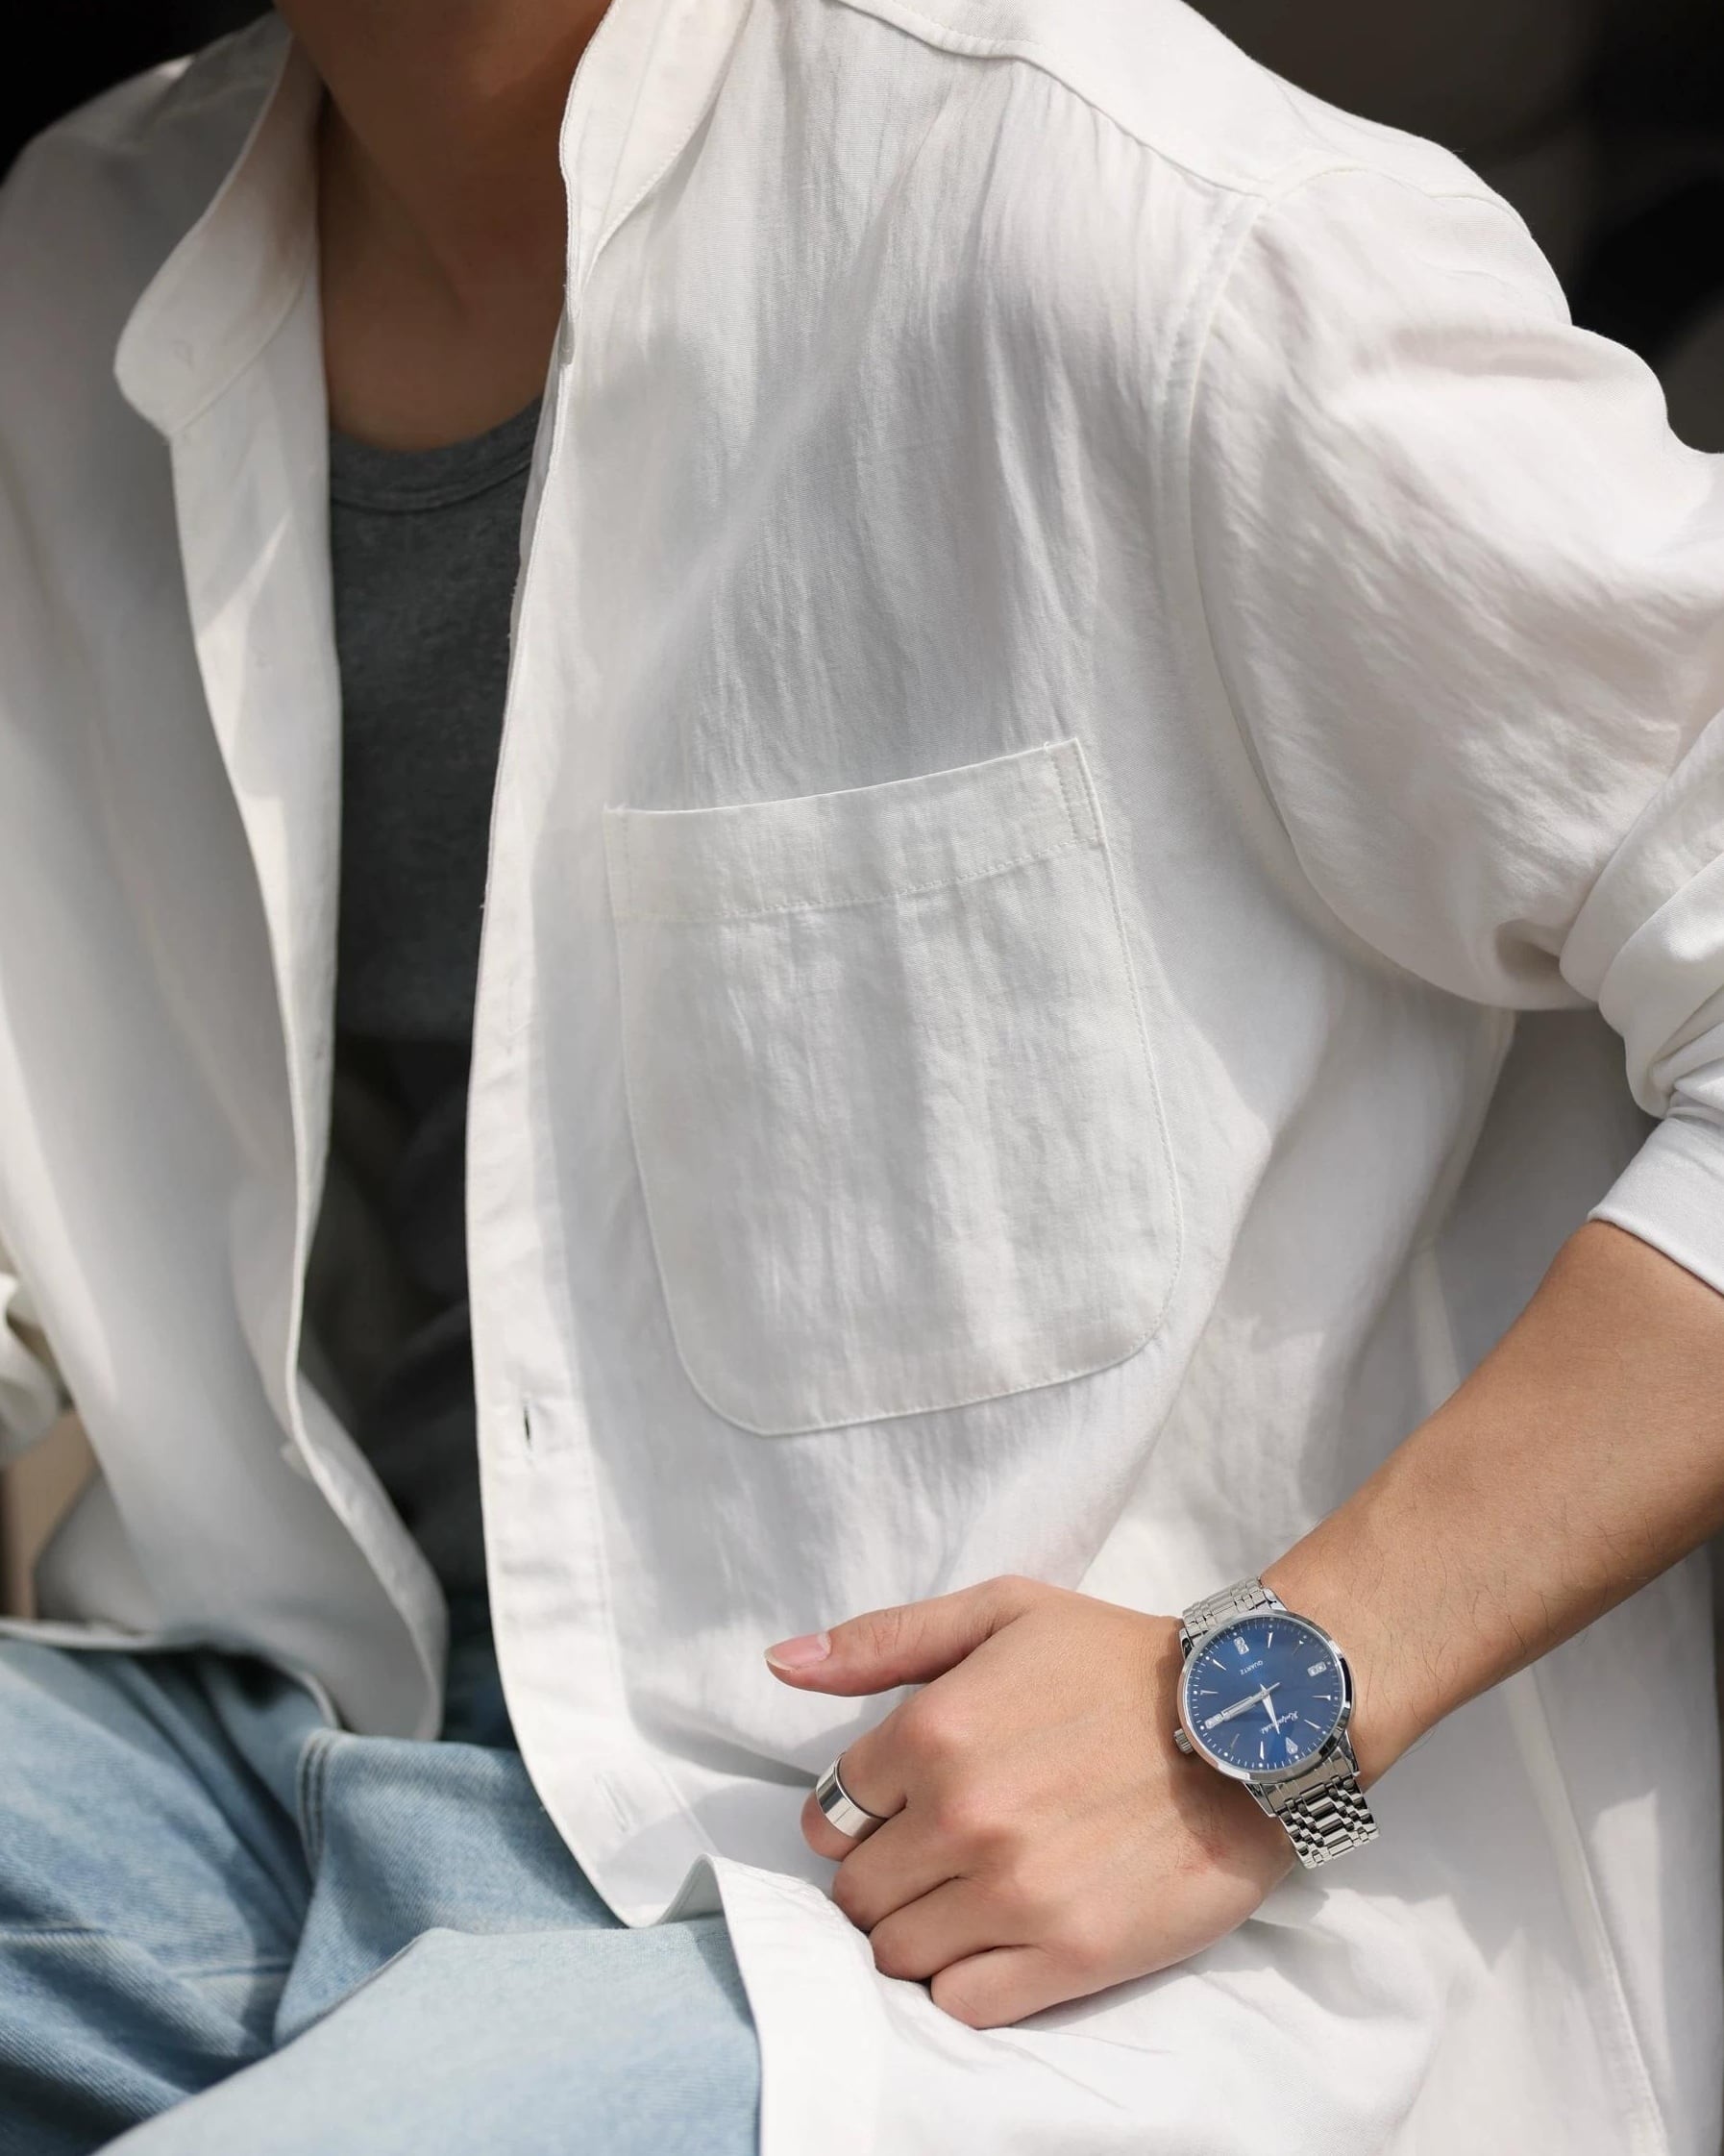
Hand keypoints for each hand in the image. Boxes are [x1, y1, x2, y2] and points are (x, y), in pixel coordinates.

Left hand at [765, 1576, 1291, 2028]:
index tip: (898, 1809)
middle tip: (933, 1856)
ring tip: (969, 1897)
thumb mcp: (1000, 1612)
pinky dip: (967, 1981)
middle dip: (883, 1877)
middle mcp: (962, 1816)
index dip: (859, 1813)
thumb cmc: (1117, 1660)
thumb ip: (883, 1641)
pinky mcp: (1071, 1953)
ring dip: (920, 1932)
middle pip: (857, 1893)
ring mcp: (1015, 1892)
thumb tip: (780, 1664)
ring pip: (899, 1955)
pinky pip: (964, 2003)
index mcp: (934, 1730)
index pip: (832, 1811)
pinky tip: (1000, 1939)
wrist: (1250, 1721)